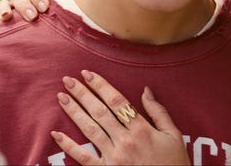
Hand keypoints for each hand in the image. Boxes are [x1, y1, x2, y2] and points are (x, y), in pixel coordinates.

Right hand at [0, 0, 78, 23]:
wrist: (51, 34)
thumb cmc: (55, 13)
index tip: (45, 8)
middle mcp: (21, 0)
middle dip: (24, 5)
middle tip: (33, 17)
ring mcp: (10, 11)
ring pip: (3, 5)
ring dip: (3, 9)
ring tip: (6, 17)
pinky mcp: (1, 25)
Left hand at [51, 70, 188, 165]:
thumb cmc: (174, 164)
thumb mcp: (173, 136)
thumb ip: (159, 112)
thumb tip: (145, 90)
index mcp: (142, 129)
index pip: (116, 101)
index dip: (100, 85)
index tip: (87, 74)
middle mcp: (125, 141)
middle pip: (99, 111)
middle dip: (82, 94)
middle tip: (68, 80)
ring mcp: (114, 157)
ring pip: (89, 129)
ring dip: (74, 112)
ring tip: (61, 97)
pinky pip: (84, 157)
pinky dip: (68, 146)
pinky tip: (56, 133)